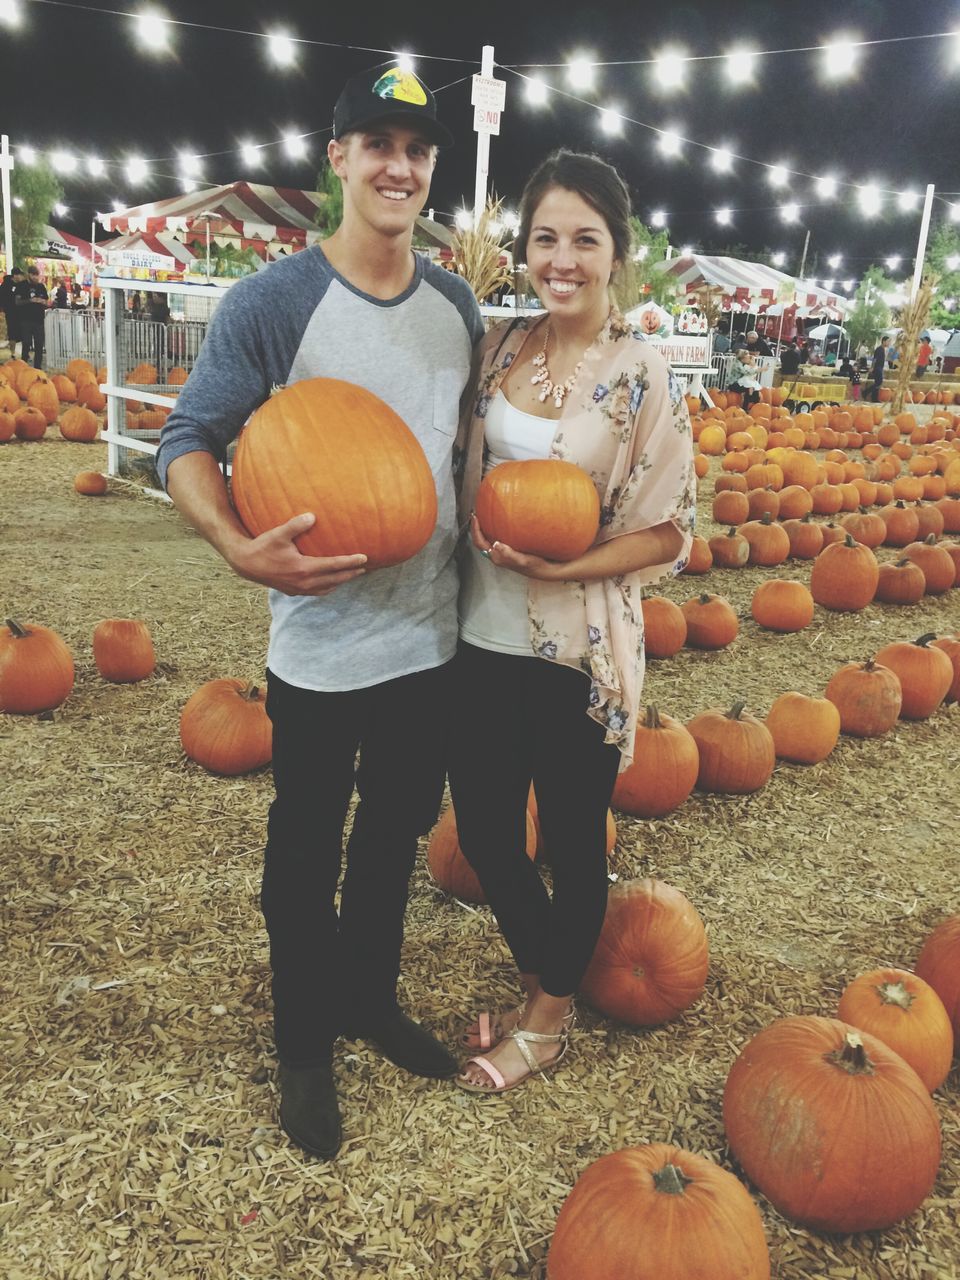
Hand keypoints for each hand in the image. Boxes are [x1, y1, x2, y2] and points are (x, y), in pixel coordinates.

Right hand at [229, 512, 367, 596]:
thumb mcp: (278, 534)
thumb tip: (312, 515)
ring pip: (327, 588)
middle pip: (335, 579)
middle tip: (366, 568)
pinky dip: (328, 587)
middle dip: (351, 574)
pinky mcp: (293, 592)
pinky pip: (317, 592)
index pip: (333, 565)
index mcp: (304, 568)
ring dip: (341, 582)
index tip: (365, 558)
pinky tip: (332, 582)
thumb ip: (296, 525)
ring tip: (352, 575)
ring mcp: (299, 589)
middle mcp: (304, 582)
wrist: (246, 564)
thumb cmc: (263, 546)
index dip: (350, 562)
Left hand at [470, 513, 563, 580]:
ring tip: (485, 515)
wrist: (547, 569)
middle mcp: (498, 555)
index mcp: (497, 557)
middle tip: (477, 513)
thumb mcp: (523, 560)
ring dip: (484, 527)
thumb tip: (496, 544)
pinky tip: (501, 520)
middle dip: (476, 527)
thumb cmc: (536, 566)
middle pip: (480, 540)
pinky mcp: (510, 548)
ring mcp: (503, 551)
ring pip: (488, 538)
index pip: (479, 542)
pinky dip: (494, 528)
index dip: (475, 530)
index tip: (475, 516)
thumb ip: (509, 554)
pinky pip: (497, 537)